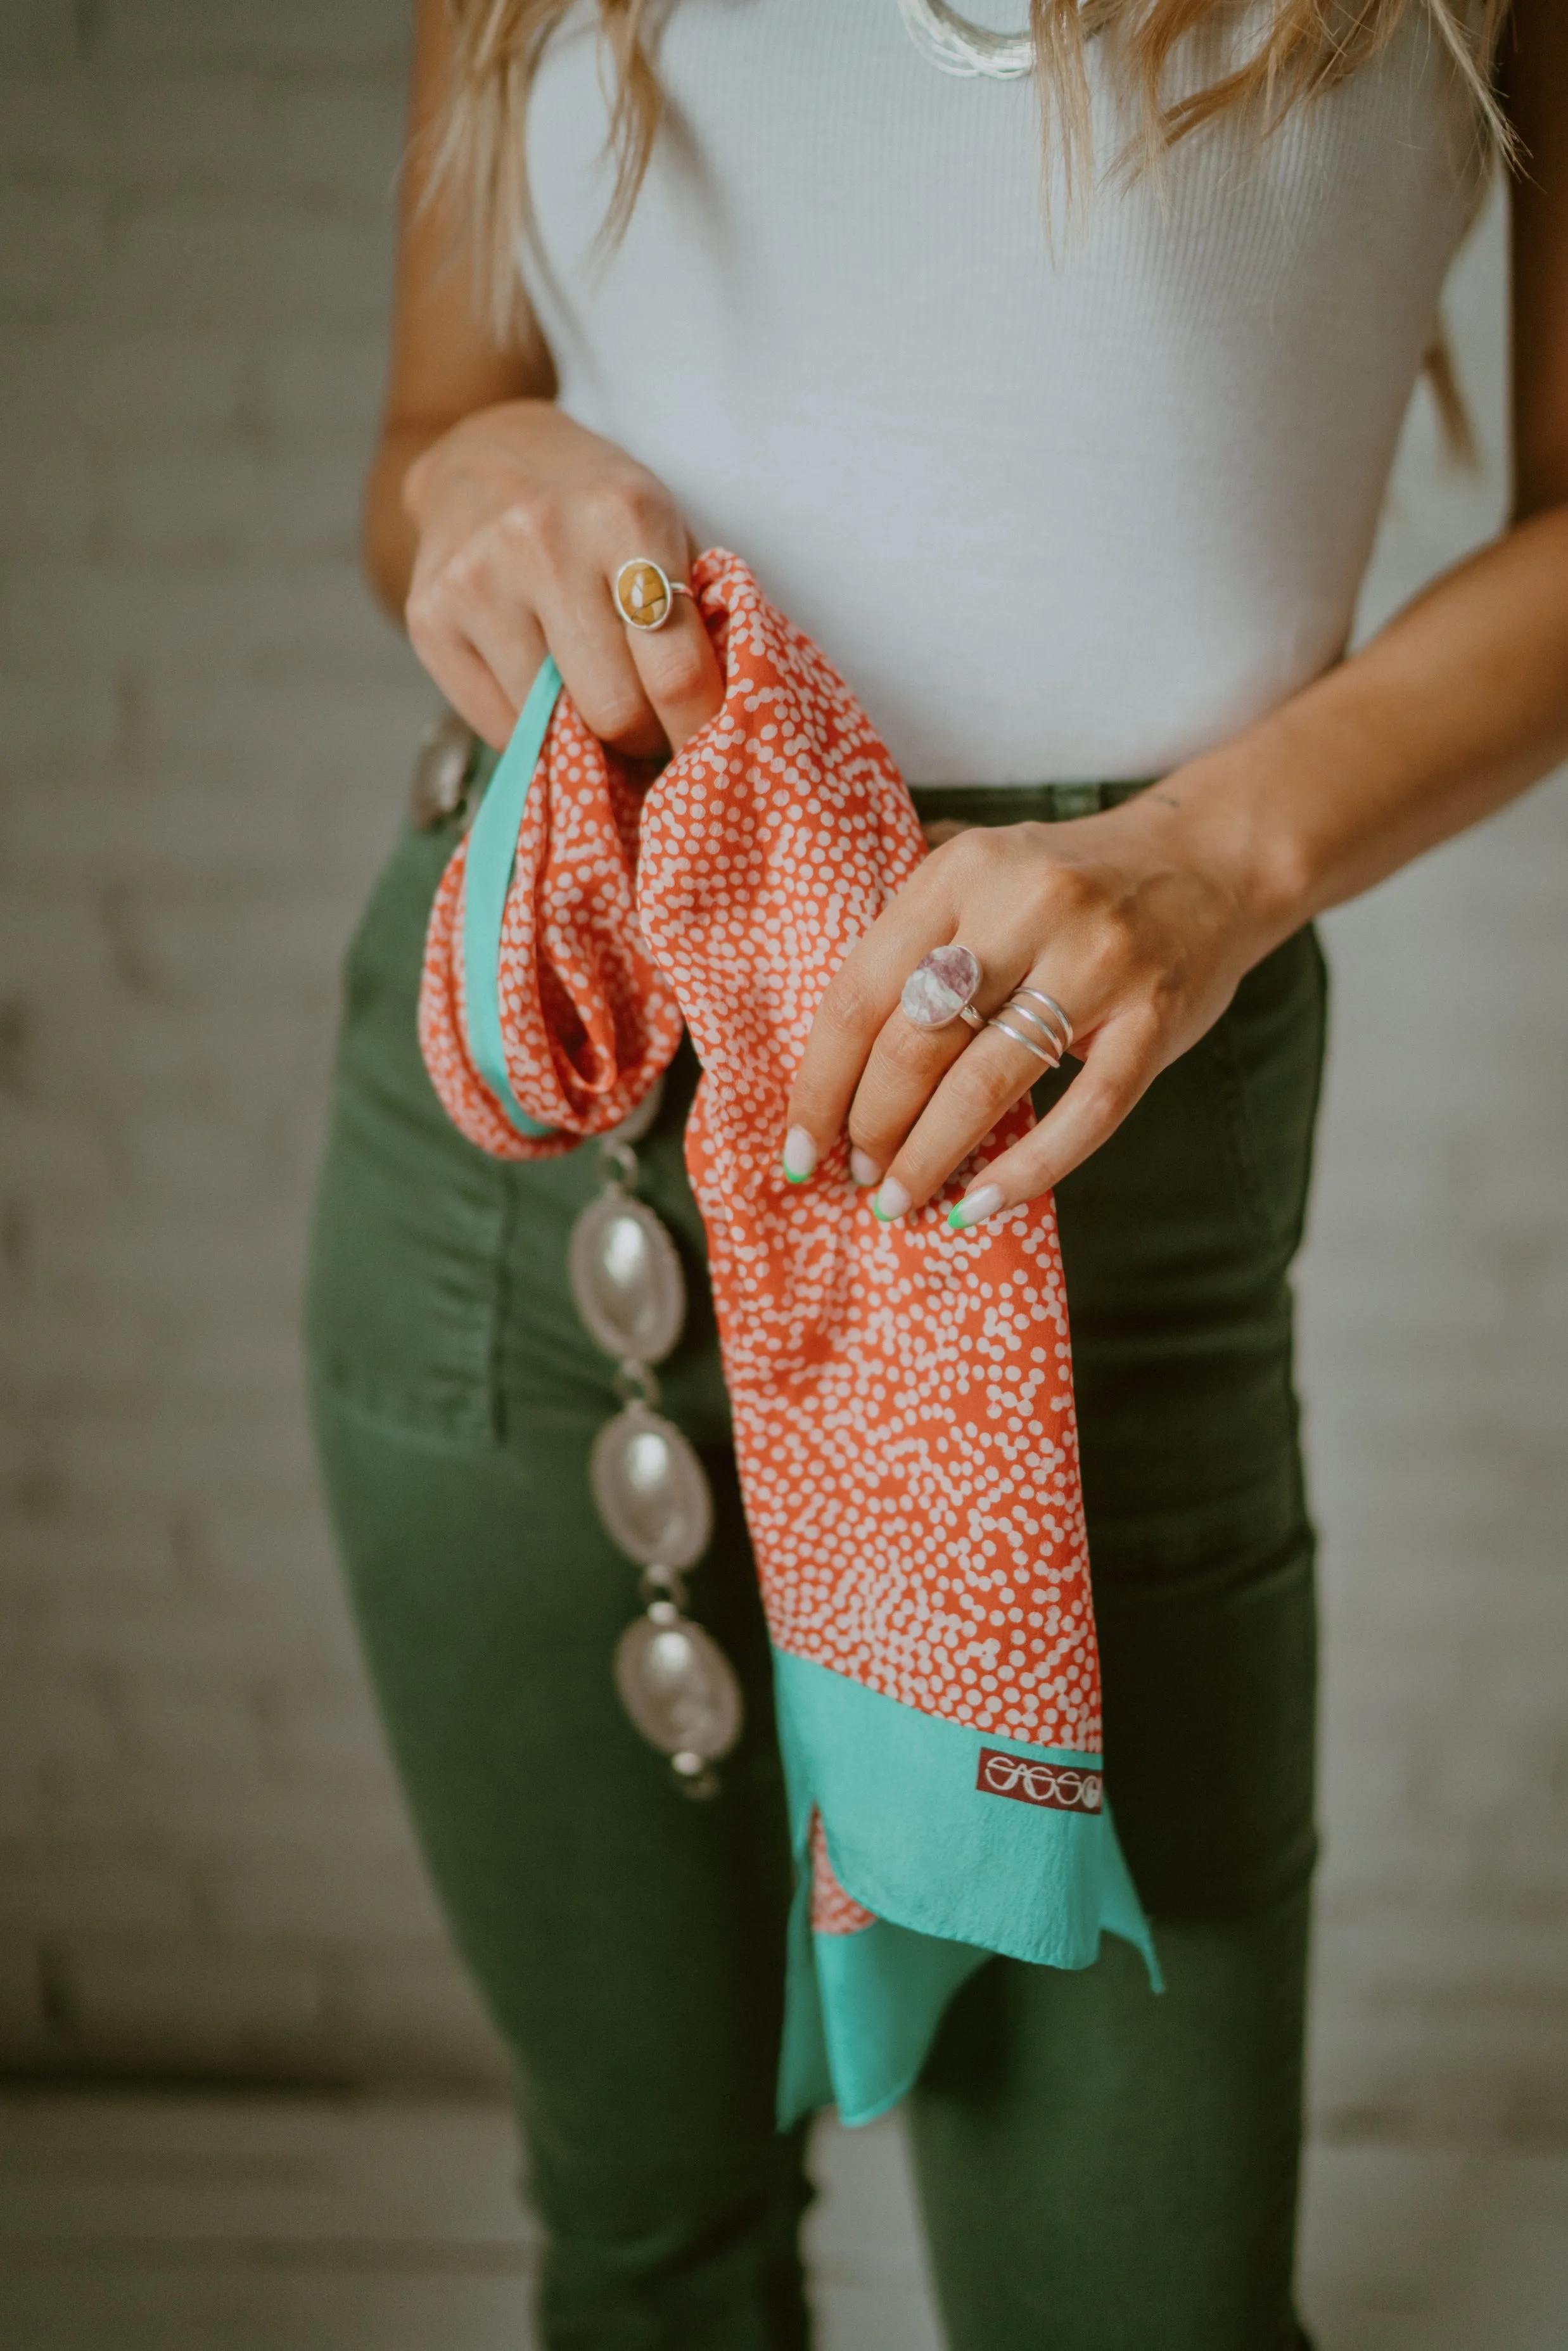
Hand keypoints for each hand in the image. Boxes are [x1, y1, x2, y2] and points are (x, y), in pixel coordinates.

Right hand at [402, 399, 723, 755]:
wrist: (481, 455)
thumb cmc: (593, 507)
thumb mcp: (662, 529)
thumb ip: (696, 618)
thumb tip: (721, 727)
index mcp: (622, 515)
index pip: (676, 672)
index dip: (699, 731)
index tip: (708, 750)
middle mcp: (543, 543)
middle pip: (616, 712)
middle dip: (643, 738)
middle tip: (651, 729)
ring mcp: (477, 582)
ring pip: (554, 727)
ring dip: (586, 739)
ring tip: (597, 707)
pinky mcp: (429, 619)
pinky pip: (501, 727)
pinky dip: (534, 731)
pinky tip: (544, 694)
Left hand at [783, 799, 1279, 1224]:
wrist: (1214, 858)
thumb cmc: (1073, 883)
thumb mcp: (984, 871)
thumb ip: (914, 936)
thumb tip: (828, 1057)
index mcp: (963, 870)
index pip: (862, 993)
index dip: (820, 1083)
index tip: (798, 1147)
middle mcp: (1026, 906)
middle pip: (916, 1044)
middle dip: (871, 1128)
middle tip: (858, 1176)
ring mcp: (1098, 963)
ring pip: (987, 1085)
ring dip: (930, 1158)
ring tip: (900, 1199)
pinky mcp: (1154, 1018)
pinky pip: (1082, 1114)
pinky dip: (1026, 1173)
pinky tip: (981, 1205)